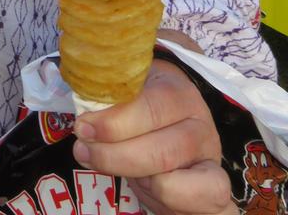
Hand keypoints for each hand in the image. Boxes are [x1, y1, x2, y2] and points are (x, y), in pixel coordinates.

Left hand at [72, 60, 234, 214]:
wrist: (172, 128)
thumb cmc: (141, 110)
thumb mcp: (128, 95)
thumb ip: (110, 102)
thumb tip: (83, 122)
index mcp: (179, 93)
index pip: (152, 107)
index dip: (114, 122)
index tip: (83, 128)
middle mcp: (201, 127)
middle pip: (162, 151)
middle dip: (115, 156)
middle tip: (84, 151)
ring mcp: (211, 162)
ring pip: (175, 183)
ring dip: (135, 179)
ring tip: (111, 167)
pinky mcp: (214, 193)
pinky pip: (208, 207)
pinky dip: (167, 204)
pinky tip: (142, 189)